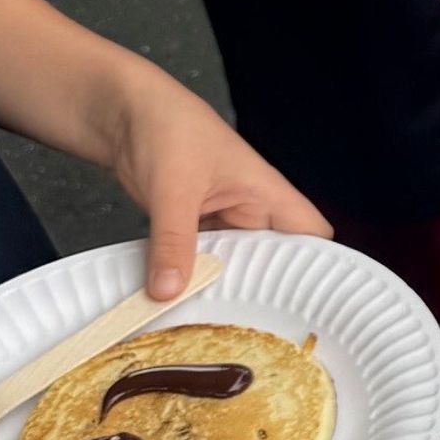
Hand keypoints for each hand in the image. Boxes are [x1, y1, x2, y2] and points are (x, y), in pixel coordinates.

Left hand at [102, 70, 329, 301]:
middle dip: (264, 292)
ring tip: (216, 323)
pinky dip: (192, 279)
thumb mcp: (173, 189)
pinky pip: (201, 261)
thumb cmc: (166, 126)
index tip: (308, 306)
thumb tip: (169, 291)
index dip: (319, 268)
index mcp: (266, 193)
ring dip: (223, 286)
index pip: (313, 236)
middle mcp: (250, 211)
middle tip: (253, 327)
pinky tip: (182, 300)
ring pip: (234, 264)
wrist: (120, 112)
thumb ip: (172, 242)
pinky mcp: (192, 228)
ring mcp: (221, 221)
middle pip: (274, 260)